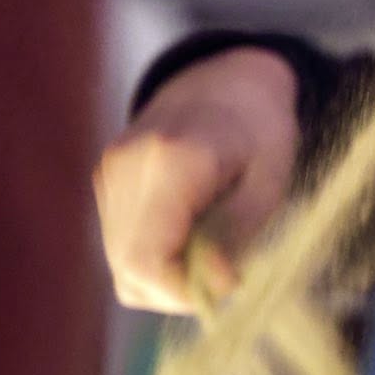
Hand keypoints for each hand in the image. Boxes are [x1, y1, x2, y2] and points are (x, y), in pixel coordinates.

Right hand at [94, 48, 300, 313]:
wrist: (226, 82)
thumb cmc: (260, 132)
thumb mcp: (270, 182)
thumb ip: (238, 234)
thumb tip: (213, 288)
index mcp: (173, 161)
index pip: (148, 259)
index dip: (181, 292)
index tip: (225, 285)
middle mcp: (128, 166)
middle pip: (129, 269)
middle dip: (177, 289)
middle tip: (223, 272)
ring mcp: (109, 173)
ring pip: (120, 264)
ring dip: (165, 275)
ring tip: (210, 247)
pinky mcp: (105, 180)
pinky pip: (121, 244)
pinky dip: (155, 254)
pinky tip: (189, 232)